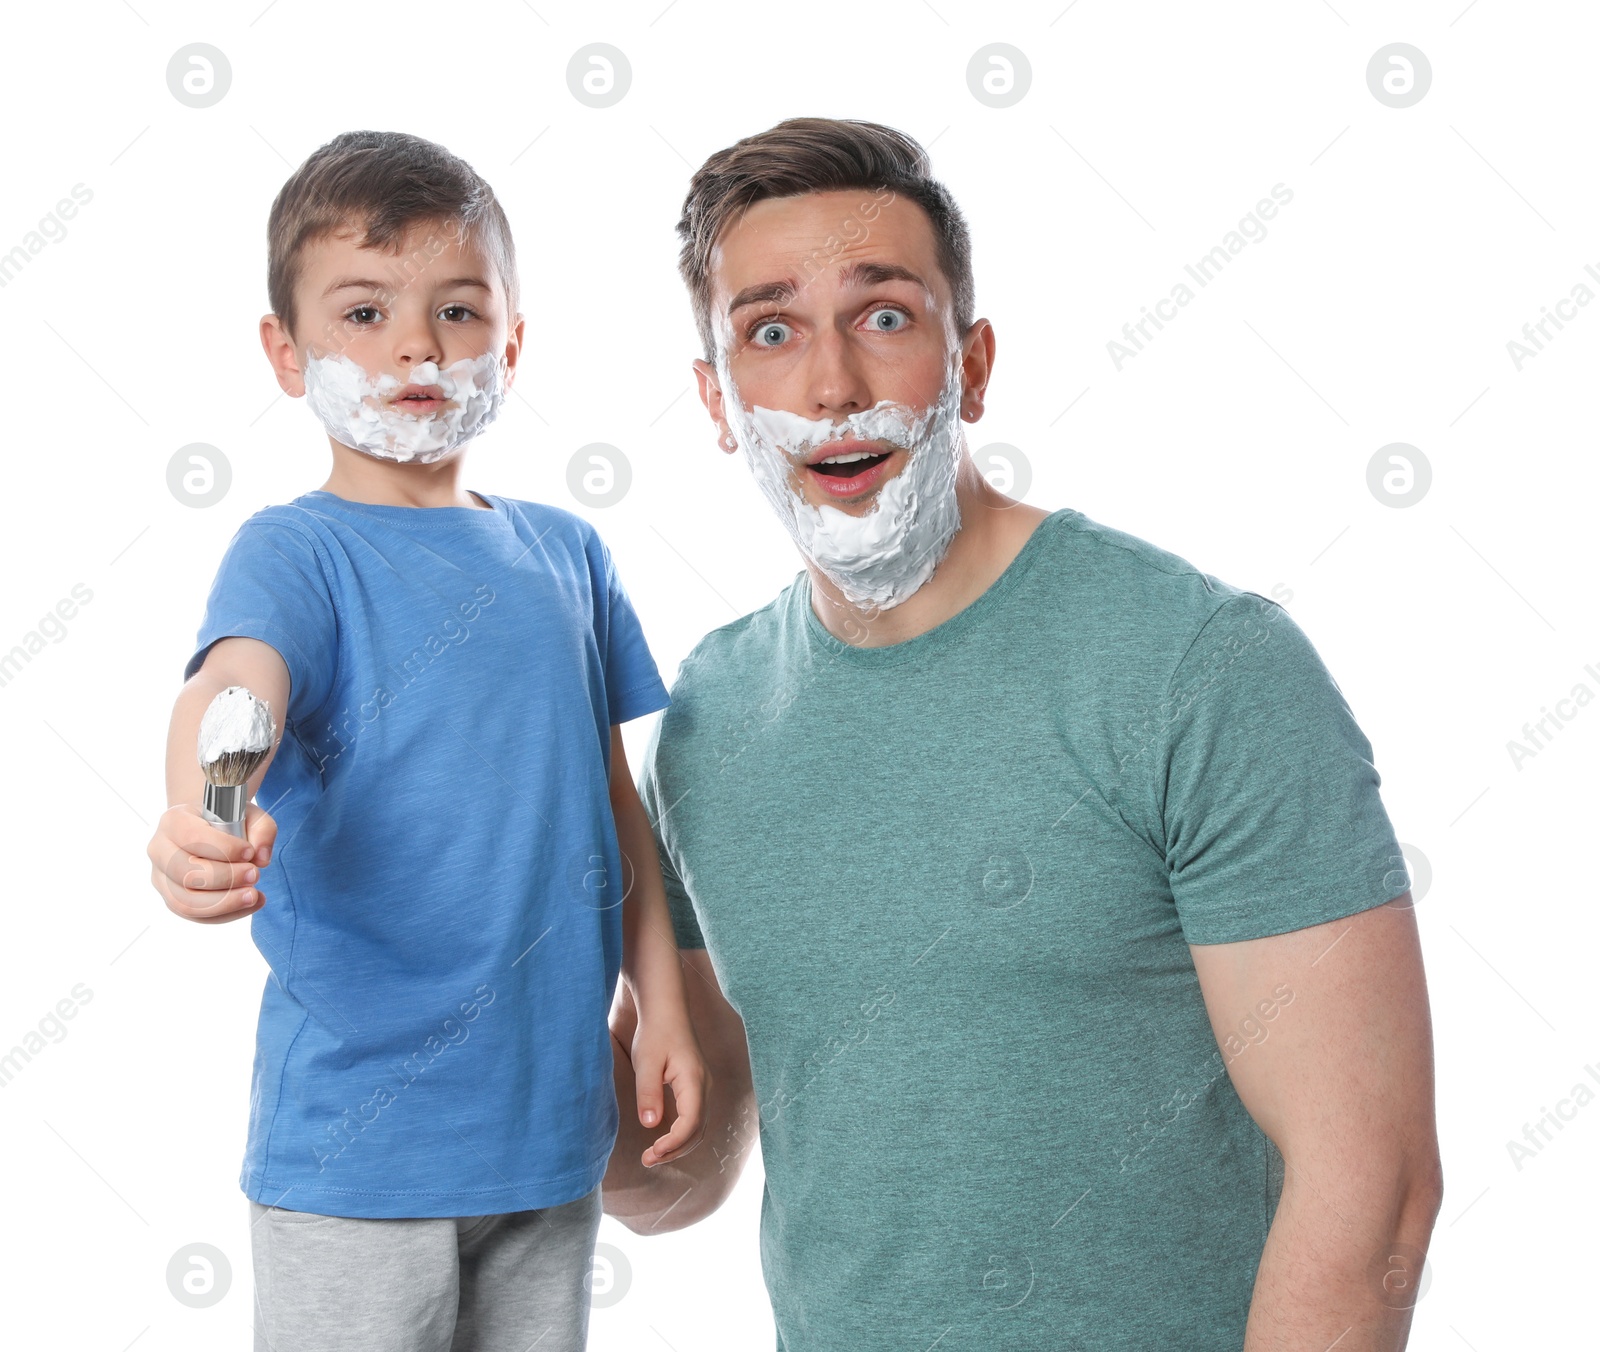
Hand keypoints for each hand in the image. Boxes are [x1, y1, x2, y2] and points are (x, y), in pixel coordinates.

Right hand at [147, 801, 276, 923]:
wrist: (211, 830)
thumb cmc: (229, 821)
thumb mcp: (251, 815)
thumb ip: (262, 830)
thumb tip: (261, 859)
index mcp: (173, 821)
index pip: (193, 837)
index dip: (224, 848)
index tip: (250, 852)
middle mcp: (160, 850)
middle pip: (186, 873)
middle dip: (226, 878)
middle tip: (255, 875)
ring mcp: (162, 878)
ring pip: (185, 901)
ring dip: (224, 902)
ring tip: (254, 895)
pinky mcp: (172, 899)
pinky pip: (195, 916)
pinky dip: (226, 913)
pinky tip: (250, 903)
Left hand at [631, 1012, 710, 1168]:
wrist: (667, 1010)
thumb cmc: (656, 1032)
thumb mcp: (646, 1062)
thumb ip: (648, 1093)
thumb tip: (650, 1125)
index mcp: (694, 1080)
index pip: (691, 1122)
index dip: (674, 1143)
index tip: (652, 1153)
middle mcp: (704, 1086)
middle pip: (698, 1130)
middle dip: (675, 1150)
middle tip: (648, 1160)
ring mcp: (703, 1087)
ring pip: (698, 1127)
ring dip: (679, 1145)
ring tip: (653, 1155)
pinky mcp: (696, 1087)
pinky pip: (695, 1118)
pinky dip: (682, 1134)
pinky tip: (663, 1139)